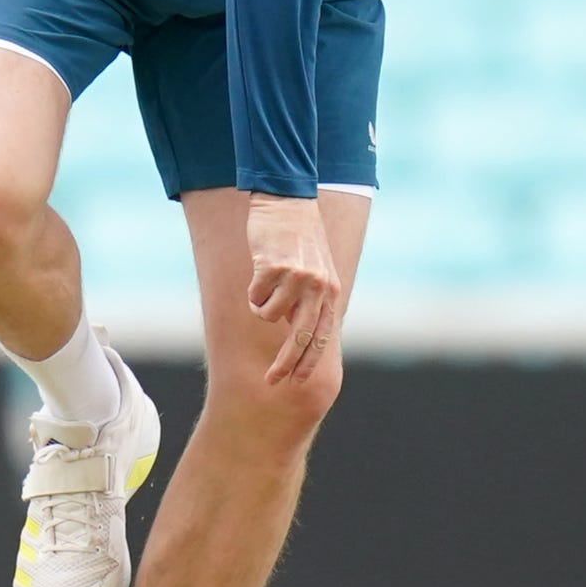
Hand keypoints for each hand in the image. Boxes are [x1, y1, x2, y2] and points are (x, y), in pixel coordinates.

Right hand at [246, 194, 342, 383]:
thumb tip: (300, 340)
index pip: (322, 336)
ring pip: (268, 315)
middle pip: (300, 337)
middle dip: (285, 363)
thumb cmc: (300, 241)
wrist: (288, 203)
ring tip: (267, 282)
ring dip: (261, 305)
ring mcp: (297, 277)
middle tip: (271, 382)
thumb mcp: (317, 272)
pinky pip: (255, 297)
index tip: (296, 383)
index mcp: (332, 291)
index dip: (309, 362)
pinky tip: (262, 268)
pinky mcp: (274, 268)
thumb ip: (312, 302)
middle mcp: (319, 287)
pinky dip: (253, 290)